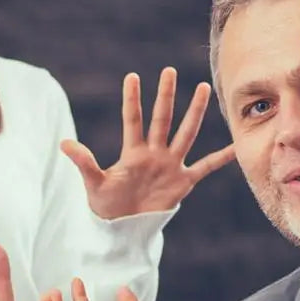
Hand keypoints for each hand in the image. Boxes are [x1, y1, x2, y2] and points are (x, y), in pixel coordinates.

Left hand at [62, 67, 234, 219]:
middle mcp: (153, 154)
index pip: (132, 120)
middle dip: (165, 96)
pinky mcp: (182, 182)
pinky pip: (206, 167)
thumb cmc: (106, 206)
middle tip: (169, 70)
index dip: (132, 100)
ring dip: (194, 112)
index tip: (132, 77)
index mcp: (132, 153)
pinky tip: (236, 145)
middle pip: (162, 119)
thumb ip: (84, 162)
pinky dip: (221, 157)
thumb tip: (63, 143)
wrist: (123, 230)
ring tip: (203, 87)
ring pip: (185, 133)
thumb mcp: (94, 183)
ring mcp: (170, 165)